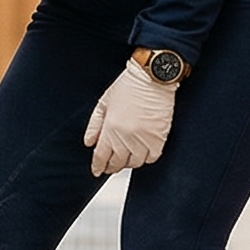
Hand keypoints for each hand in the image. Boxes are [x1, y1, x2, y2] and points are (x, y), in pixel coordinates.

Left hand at [83, 62, 176, 176]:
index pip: (101, 155)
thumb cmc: (128, 86)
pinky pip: (151, 158)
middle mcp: (127, 137)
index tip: (96, 171)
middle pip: (117, 162)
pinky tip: (141, 154)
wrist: (152, 78)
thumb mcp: (104, 103)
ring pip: (134, 163)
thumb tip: (89, 143)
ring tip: (125, 159)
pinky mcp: (159, 138)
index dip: (98, 166)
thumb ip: (94, 124)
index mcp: (111, 127)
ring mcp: (144, 139)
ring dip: (128, 163)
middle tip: (110, 166)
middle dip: (112, 166)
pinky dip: (145, 159)